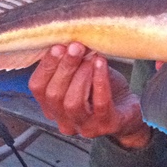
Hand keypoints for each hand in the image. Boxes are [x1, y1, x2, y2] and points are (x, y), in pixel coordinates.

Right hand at [28, 43, 150, 148]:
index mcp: (52, 107)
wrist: (129, 109)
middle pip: (53, 95)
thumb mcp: (83, 73)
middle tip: (75, 47)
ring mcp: (85, 127)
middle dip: (64, 68)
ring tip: (90, 58)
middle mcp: (64, 121)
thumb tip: (68, 39)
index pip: (37, 88)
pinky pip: (100, 104)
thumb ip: (72, 61)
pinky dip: (100, 81)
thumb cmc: (103, 90)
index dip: (45, 66)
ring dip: (80, 75)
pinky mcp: (107, 126)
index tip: (57, 46)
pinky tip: (101, 64)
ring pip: (72, 103)